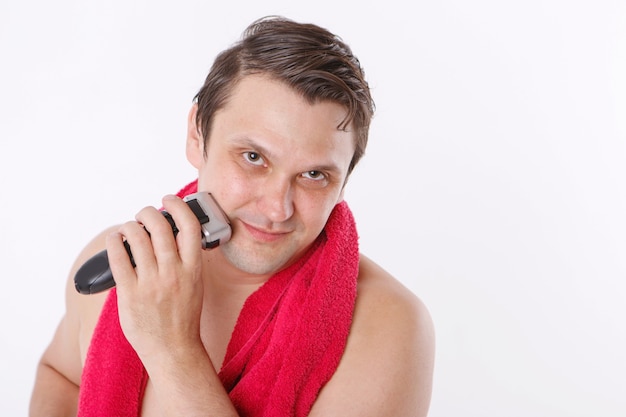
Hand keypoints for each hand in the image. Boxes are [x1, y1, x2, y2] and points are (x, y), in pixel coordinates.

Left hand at [107, 194, 204, 362]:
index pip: (190, 225)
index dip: (178, 206)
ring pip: (137, 237)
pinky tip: (115, 240)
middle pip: (160, 225)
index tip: (169, 200)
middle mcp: (173, 273)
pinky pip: (118, 258)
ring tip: (130, 228)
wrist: (174, 350)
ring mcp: (151, 283)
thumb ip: (185, 259)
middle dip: (148, 212)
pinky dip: (114, 242)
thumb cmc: (184, 316)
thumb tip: (170, 232)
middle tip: (144, 214)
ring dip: (131, 226)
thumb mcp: (195, 283)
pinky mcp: (130, 294)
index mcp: (193, 269)